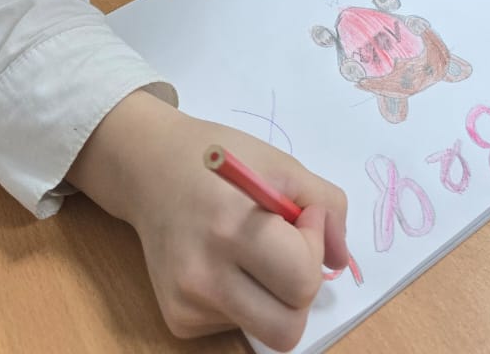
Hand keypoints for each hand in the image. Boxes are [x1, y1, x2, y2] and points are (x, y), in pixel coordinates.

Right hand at [67, 91, 347, 348]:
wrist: (150, 169)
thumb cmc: (219, 160)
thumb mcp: (281, 164)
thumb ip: (326, 205)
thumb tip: (338, 259)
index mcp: (231, 229)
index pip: (302, 280)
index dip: (313, 248)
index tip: (300, 218)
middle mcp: (203, 276)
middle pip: (286, 329)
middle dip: (299, 291)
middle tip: (287, 250)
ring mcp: (185, 304)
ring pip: (263, 329)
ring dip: (273, 296)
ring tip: (254, 252)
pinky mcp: (176, 319)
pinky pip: (235, 324)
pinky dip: (244, 298)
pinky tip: (225, 261)